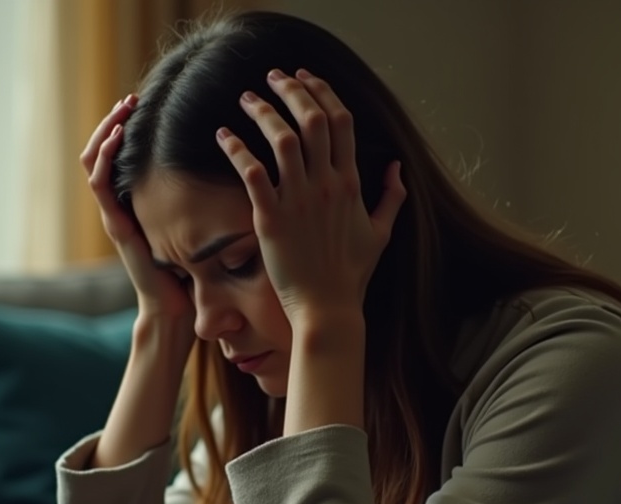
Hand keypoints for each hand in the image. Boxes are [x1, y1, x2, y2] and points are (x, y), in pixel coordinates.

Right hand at [82, 95, 193, 321]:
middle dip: (114, 122)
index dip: (129, 129)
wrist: (176, 312)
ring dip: (105, 132)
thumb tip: (242, 175)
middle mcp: (122, 207)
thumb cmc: (193, 276)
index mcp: (138, 205)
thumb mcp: (201, 230)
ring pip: (95, 163)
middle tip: (131, 98)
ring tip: (121, 109)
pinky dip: (105, 158)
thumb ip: (210, 206)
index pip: (123, 158)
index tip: (146, 105)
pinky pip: (100, 186)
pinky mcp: (116, 227)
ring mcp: (115, 216)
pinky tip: (116, 137)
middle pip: (103, 153)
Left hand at [216, 69, 406, 324]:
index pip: (341, 122)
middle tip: (273, 77)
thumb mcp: (381, 233)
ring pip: (281, 139)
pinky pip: (252, 173)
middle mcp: (326, 186)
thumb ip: (392, 198)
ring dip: (262, 112)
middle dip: (291, 90)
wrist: (328, 310)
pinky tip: (224, 135)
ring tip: (246, 99)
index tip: (306, 77)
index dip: (323, 92)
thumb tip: (396, 169)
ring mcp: (298, 201)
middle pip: (312, 120)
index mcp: (351, 184)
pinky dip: (236, 149)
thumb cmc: (352, 275)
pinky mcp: (271, 220)